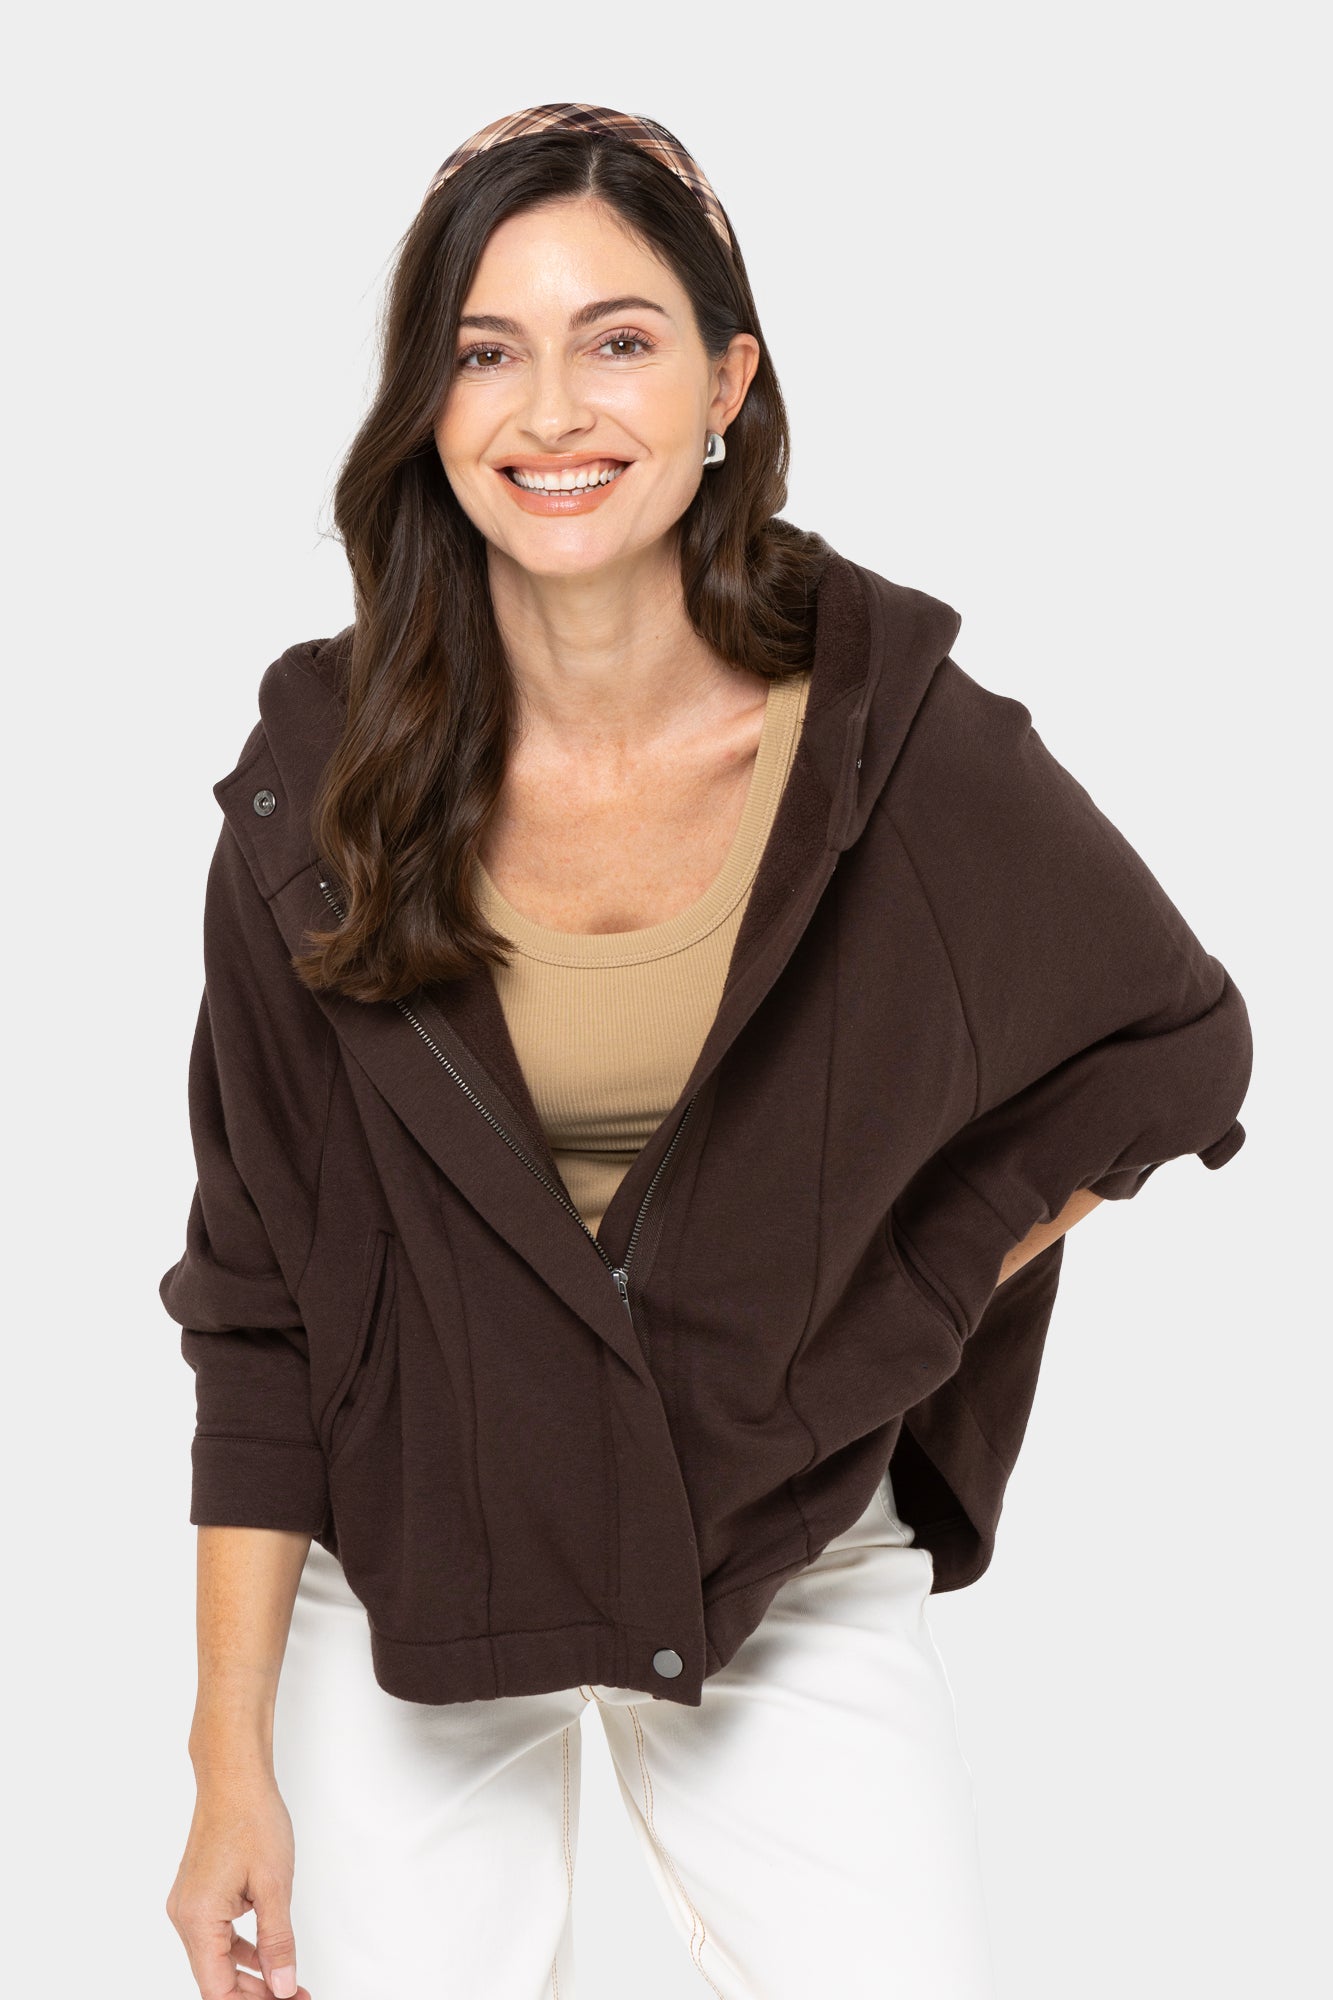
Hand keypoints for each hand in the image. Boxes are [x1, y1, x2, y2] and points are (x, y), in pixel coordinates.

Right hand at [166, 1770, 310, 1997]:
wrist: (234, 1777)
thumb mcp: (274, 1885)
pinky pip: (216, 1935)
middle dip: (255, 1993)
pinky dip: (241, 1950)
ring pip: (216, 1959)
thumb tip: (282, 1985)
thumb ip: (278, 1941)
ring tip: (286, 1985)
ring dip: (250, 1975)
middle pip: (216, 1978)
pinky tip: (266, 1958)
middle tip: (294, 1996)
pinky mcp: (198, 1894)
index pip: (217, 1989)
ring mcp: (188, 1904)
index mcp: (198, 1918)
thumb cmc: (252, 1818)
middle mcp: (185, 1916)